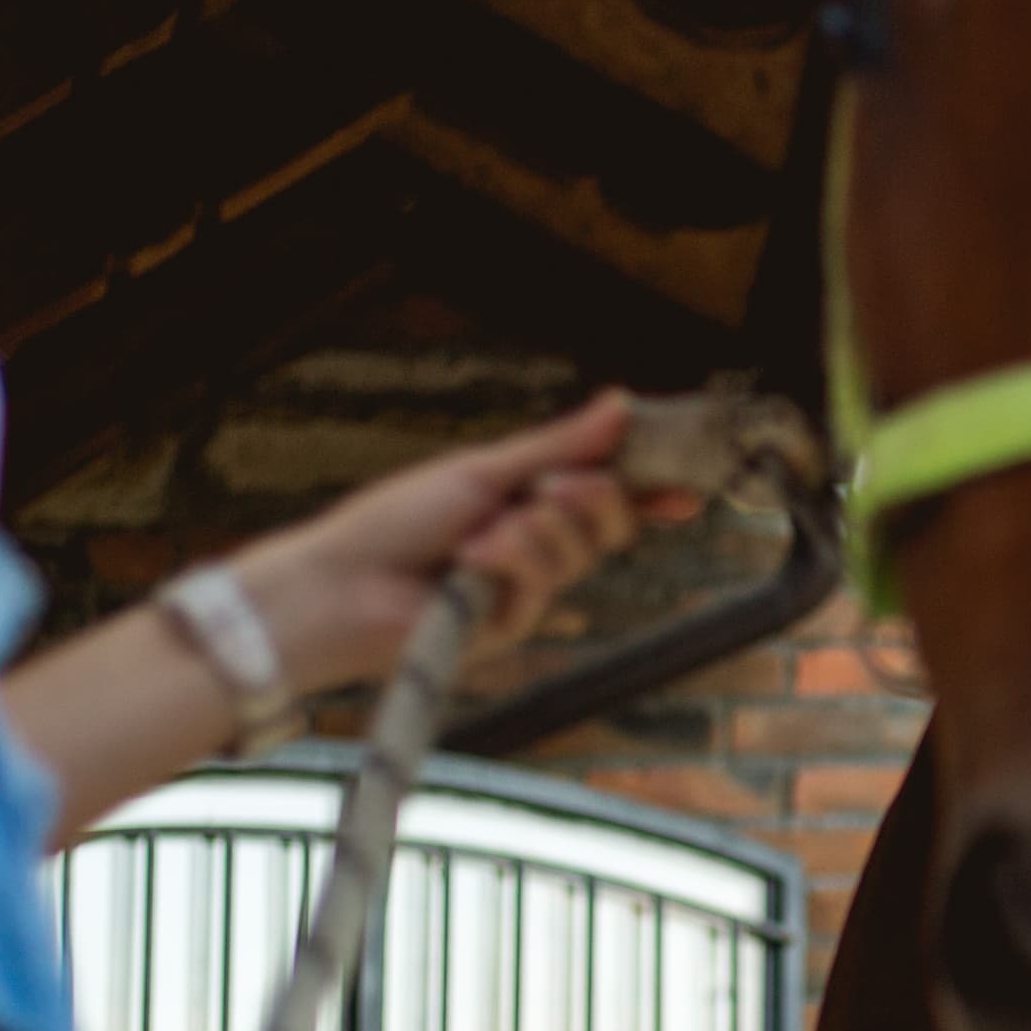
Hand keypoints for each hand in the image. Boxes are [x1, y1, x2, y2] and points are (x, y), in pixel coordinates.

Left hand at [236, 394, 696, 693]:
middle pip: (608, 526)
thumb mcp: (484, 471)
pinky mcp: (510, 626)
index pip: (607, 498)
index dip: (650, 494)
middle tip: (548, 490)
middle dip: (590, 500)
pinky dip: (508, 564)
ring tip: (481, 533)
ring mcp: (525, 591)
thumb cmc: (396, 521)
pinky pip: (543, 586)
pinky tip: (468, 564)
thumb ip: (557, 446)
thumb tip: (621, 404)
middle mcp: (534, 549)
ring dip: (533, 533)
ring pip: (578, 554)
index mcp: (527, 504)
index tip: (687, 492)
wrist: (343, 584)